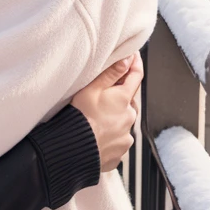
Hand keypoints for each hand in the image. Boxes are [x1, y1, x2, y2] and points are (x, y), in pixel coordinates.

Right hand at [71, 53, 142, 172]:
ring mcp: (126, 137)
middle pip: (129, 102)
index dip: (135, 64)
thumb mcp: (92, 88)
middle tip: (103, 96)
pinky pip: (117, 140)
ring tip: (96, 120)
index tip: (134, 56)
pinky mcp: (120, 153)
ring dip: (114, 118)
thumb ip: (112, 73)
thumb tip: (128, 59)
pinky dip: (110, 136)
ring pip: (123, 122)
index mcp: (124, 99)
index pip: (136, 77)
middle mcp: (129, 118)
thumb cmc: (80, 117)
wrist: (74, 149)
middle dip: (120, 97)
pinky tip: (97, 135)